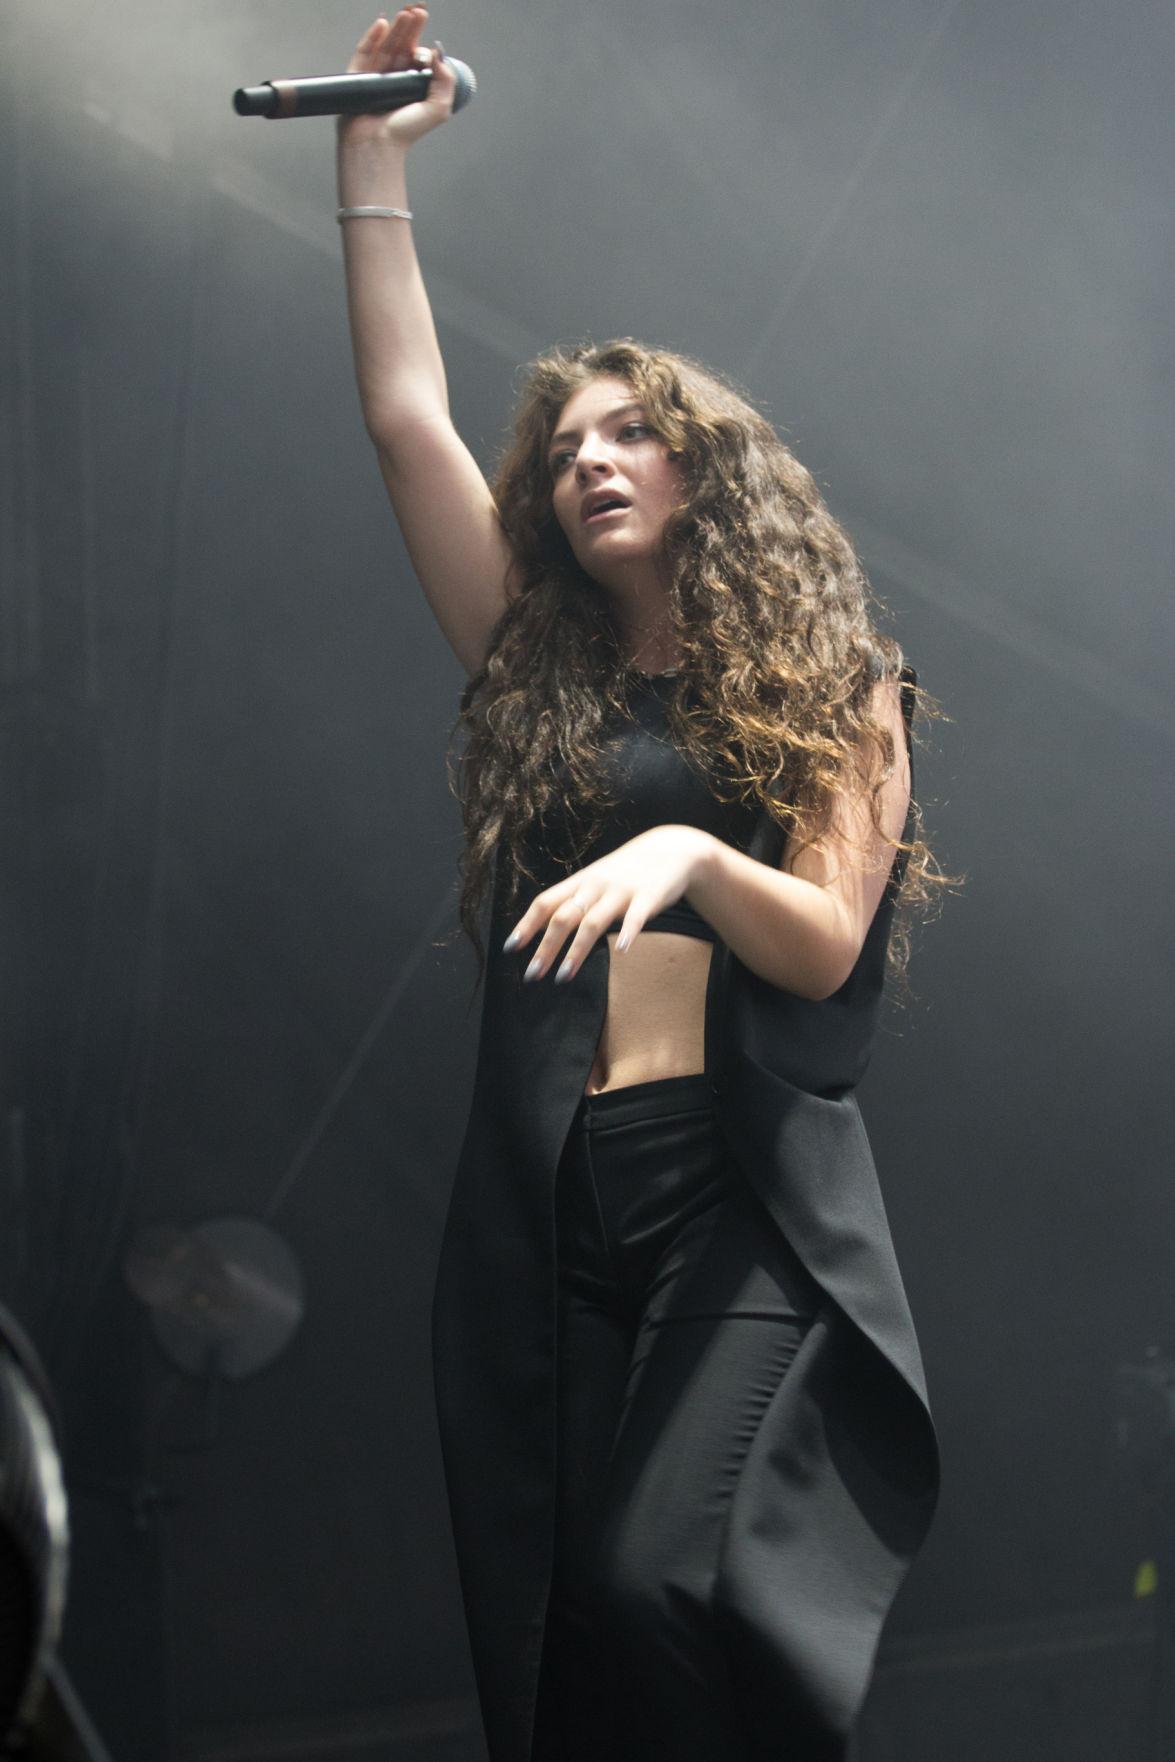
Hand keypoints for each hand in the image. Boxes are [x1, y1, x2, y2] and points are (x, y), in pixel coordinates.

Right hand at [339, 7, 457, 149]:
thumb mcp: (438, 108)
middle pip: (403, 46)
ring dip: (397, 28)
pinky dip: (373, 36)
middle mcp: (394, 79)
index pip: (418, 59)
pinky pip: (365, 51)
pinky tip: (383, 24)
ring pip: (387, 45)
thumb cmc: (404, 132)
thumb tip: (439, 53)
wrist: (377, 144)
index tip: (427, 48)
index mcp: (412, 87)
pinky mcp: (359, 75)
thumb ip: (445, 81)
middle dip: (411, 28)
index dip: (423, 48)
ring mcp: (376, 75)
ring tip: (407, 12)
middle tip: (420, 10)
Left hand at [503, 827, 714, 982]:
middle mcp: (595, 886)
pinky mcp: (648, 897)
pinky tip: (620, 951)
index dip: (526, 925)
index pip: (545, 903)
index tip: (510, 948)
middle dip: (545, 947)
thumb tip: (540, 930)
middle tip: (532, 975)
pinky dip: (627, 933)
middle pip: (564, 917)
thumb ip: (572, 902)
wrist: (671, 850)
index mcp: (580, 883)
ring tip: (563, 977)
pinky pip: (636, 917)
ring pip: (593, 922)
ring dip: (576, 951)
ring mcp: (621, 891)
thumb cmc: (626, 872)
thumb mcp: (595, 881)